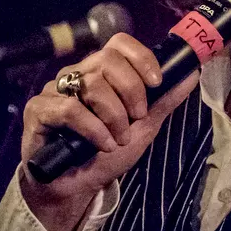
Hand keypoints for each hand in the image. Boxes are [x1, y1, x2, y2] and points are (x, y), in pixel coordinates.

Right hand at [19, 33, 198, 230]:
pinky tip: (102, 145)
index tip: (156, 82)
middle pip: (108, 60)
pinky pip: (69, 109)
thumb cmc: (106, 153)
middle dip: (131, 90)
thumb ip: (163, 101)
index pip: (119, 43)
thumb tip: (192, 73)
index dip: (141, 57)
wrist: (76, 187)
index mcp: (101, 72)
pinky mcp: (38, 110)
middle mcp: (76, 75)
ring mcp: (55, 90)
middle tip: (137, 117)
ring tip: (118, 139)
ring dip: (114, 116)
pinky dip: (93, 129)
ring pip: (92, 85)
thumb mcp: (143, 127)